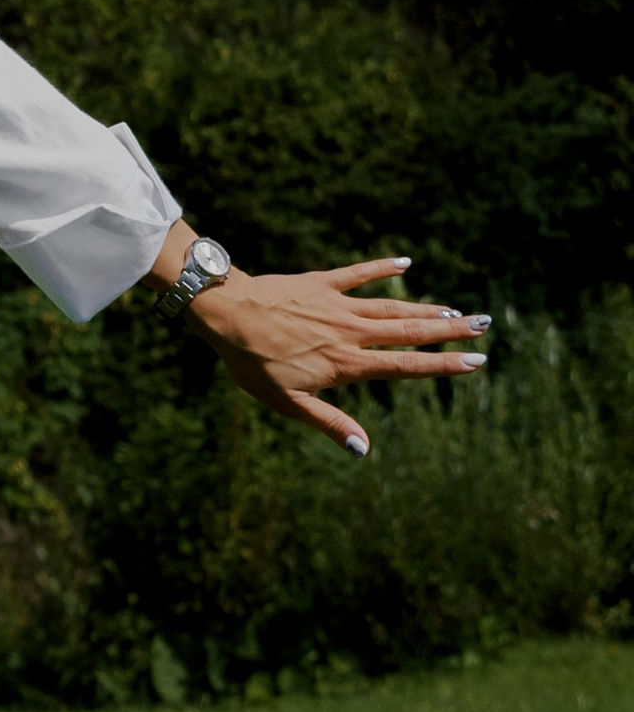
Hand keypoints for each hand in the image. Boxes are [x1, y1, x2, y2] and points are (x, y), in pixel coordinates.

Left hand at [185, 256, 490, 454]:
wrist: (226, 314)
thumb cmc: (253, 364)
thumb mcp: (288, 403)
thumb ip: (330, 422)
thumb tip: (364, 448)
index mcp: (348, 364)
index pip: (405, 366)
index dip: (443, 364)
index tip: (476, 361)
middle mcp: (351, 332)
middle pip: (410, 331)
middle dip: (450, 330)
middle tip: (484, 324)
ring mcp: (338, 305)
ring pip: (392, 306)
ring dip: (426, 307)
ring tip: (456, 309)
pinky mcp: (322, 283)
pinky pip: (358, 274)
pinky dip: (382, 268)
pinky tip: (405, 263)